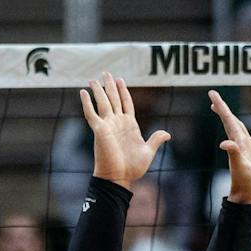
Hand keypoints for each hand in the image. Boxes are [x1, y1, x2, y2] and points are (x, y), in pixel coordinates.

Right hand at [80, 73, 169, 189]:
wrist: (119, 178)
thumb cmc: (132, 169)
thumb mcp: (148, 152)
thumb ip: (156, 140)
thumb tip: (167, 134)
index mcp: (129, 125)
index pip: (126, 102)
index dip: (123, 91)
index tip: (120, 80)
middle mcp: (117, 122)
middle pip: (113, 98)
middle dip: (109, 85)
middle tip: (105, 72)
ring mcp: (108, 125)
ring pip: (102, 102)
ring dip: (98, 90)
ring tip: (93, 79)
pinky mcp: (99, 130)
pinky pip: (91, 114)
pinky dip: (87, 103)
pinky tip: (83, 92)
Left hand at [209, 90, 250, 204]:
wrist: (249, 196)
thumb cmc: (245, 183)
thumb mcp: (241, 167)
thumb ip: (234, 154)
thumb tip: (224, 143)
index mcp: (236, 143)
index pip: (228, 120)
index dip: (221, 106)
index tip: (211, 94)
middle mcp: (239, 143)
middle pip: (230, 121)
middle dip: (223, 108)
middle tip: (213, 96)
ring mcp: (245, 148)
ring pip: (237, 127)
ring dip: (230, 117)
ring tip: (222, 109)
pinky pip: (245, 136)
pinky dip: (241, 129)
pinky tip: (238, 129)